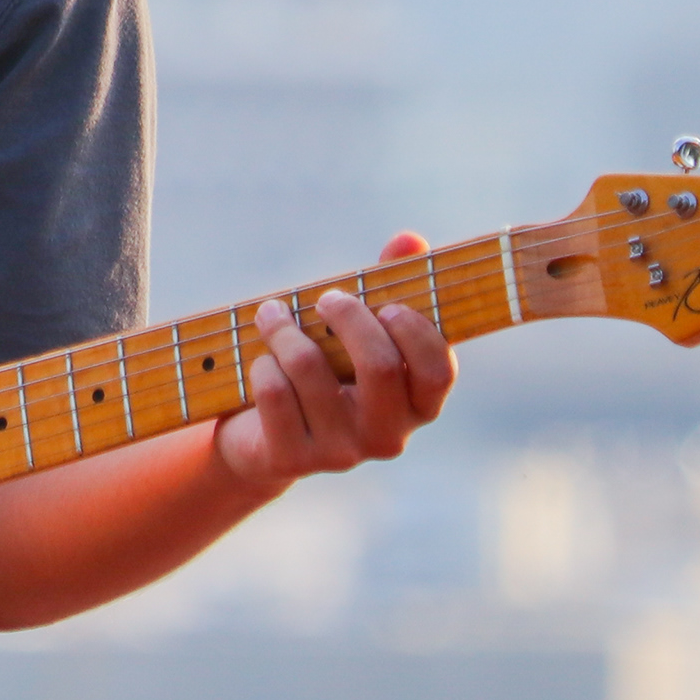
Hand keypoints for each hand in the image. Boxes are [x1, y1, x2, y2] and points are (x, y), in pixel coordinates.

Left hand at [210, 233, 456, 492]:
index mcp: (416, 406)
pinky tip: (261, 363)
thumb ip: (389, 284)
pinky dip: (262, 364)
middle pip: (379, 367)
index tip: (387, 305)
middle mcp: (386, 436)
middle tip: (327, 299)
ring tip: (272, 315)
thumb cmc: (324, 371)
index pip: (438, 372)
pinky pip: (273, 392)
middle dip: (348, 318)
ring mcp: (340, 453)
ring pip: (310, 369)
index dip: (416, 332)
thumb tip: (408, 239)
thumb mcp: (356, 330)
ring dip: (284, 329)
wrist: (261, 439)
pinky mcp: (291, 459)